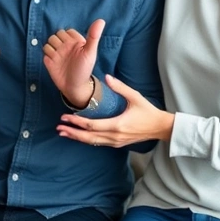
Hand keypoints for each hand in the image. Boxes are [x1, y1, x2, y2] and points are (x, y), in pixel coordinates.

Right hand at [43, 18, 103, 106]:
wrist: (75, 87)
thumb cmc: (85, 69)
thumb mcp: (90, 52)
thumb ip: (93, 36)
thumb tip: (101, 20)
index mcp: (75, 42)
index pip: (66, 31)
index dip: (68, 36)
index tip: (74, 45)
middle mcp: (65, 46)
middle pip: (54, 36)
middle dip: (58, 42)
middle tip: (65, 53)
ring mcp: (57, 54)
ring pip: (48, 44)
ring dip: (51, 50)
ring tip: (59, 59)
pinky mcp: (49, 62)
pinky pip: (44, 54)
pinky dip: (48, 58)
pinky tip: (54, 64)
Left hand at [58, 74, 173, 146]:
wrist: (160, 128)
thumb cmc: (148, 111)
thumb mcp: (135, 97)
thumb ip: (120, 87)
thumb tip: (107, 76)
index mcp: (117, 125)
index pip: (91, 125)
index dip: (76, 122)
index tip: (65, 117)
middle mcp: (114, 136)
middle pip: (88, 137)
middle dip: (72, 132)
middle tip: (58, 128)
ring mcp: (115, 142)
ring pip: (92, 142)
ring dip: (77, 137)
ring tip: (64, 133)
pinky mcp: (117, 144)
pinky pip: (98, 143)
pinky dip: (87, 139)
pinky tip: (79, 136)